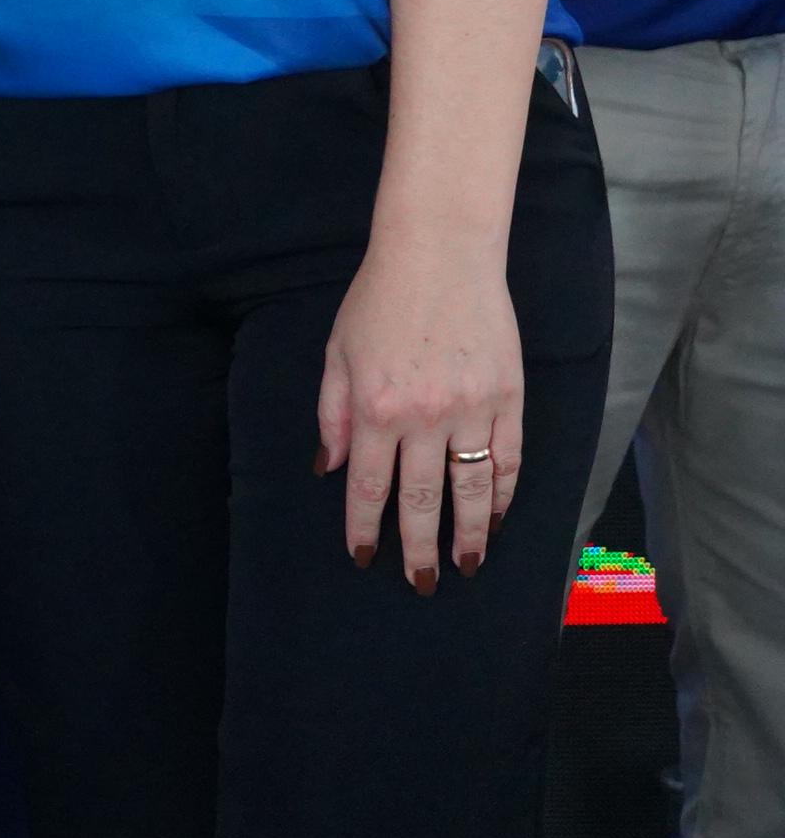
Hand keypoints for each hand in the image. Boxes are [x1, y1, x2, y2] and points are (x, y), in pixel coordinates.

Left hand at [319, 237, 525, 588]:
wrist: (440, 254)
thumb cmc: (379, 301)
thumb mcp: (337, 353)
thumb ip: (331, 415)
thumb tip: (327, 470)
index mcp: (375, 408)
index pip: (368, 485)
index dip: (364, 527)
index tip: (362, 557)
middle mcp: (424, 417)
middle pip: (422, 500)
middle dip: (418, 548)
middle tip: (418, 583)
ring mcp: (472, 409)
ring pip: (471, 491)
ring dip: (468, 535)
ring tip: (464, 565)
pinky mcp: (510, 399)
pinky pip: (509, 462)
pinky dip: (503, 497)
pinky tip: (495, 520)